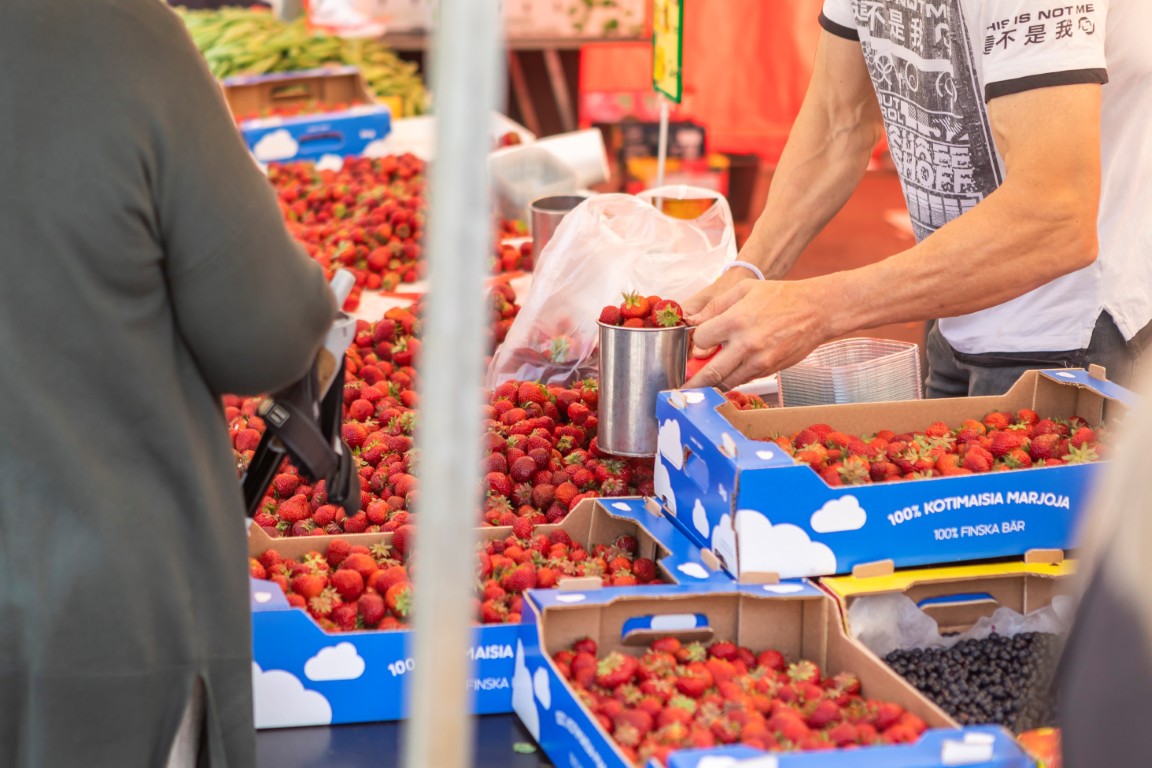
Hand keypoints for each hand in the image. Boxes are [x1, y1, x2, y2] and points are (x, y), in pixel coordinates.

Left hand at [683, 279, 830, 389]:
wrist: (817, 311)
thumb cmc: (781, 297)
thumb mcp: (744, 290)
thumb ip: (716, 306)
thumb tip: (693, 322)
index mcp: (736, 321)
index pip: (701, 341)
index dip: (696, 343)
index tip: (696, 344)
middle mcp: (746, 344)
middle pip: (710, 372)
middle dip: (693, 382)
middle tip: (681, 387)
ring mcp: (759, 361)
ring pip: (726, 382)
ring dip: (712, 384)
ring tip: (701, 384)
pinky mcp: (769, 370)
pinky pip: (743, 380)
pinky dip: (732, 379)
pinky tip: (728, 373)